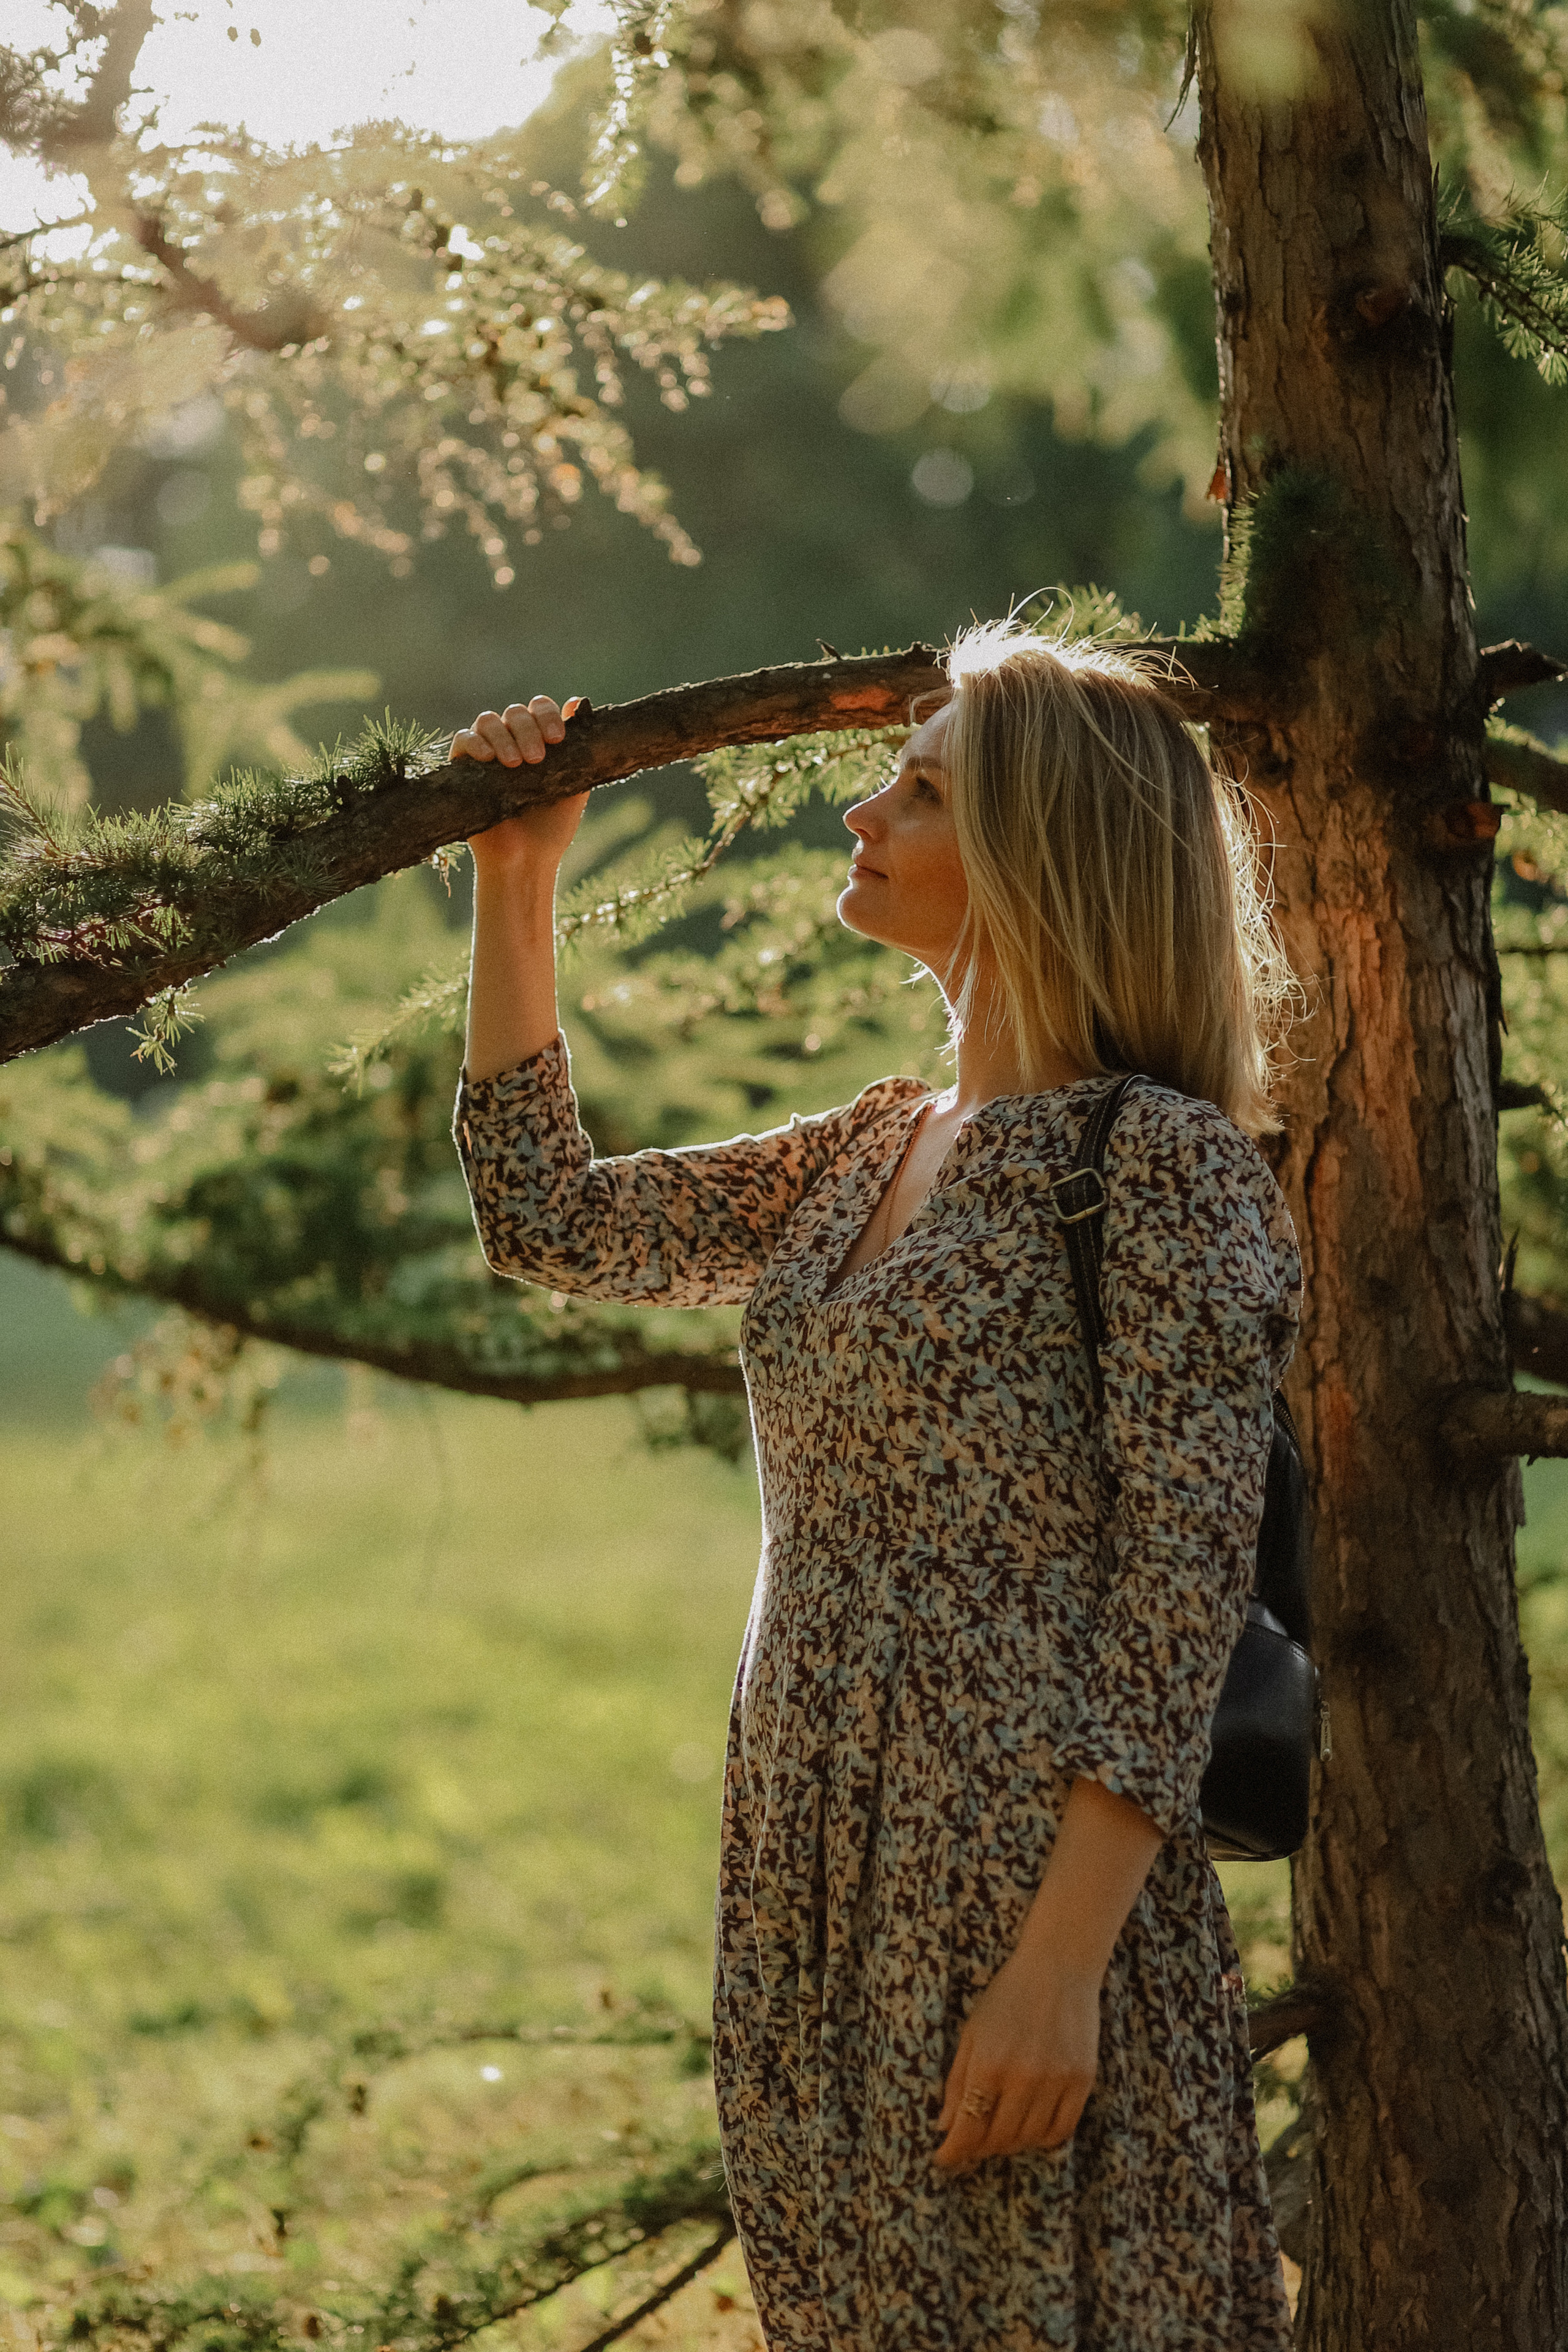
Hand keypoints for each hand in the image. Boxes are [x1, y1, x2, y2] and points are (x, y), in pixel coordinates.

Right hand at [452, 695, 588, 875]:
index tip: (558, 739)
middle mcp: (511, 741)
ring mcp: (485, 753)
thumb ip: (578, 747)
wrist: (525, 861)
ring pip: (488, 720)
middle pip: (515, 712)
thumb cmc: (552, 827)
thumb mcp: (574, 785)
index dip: (547, 715)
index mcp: (538, 740)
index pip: (539, 708)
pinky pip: (462, 740)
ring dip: (503, 736)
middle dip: (528, 729)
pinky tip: (488, 759)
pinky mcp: (462, 768)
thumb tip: (578, 701)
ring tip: (514, 765)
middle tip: (536, 759)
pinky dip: (474, 743)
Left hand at [934, 1947, 1099, 2173]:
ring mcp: (1057, 2081)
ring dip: (1010, 2144)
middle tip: (971, 2143)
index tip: (944, 2160)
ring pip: (1029, 2139)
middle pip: (998, 2139)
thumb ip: (957, 2081)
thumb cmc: (1008, 1996)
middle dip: (979, 2148)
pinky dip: (1043, 2139)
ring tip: (1000, 2132)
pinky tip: (1031, 2128)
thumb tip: (945, 2127)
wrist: (1059, 1966)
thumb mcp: (972, 2032)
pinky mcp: (1082, 2081)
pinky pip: (1062, 2130)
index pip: (968, 2128)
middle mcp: (1023, 2078)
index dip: (953, 2152)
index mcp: (989, 2063)